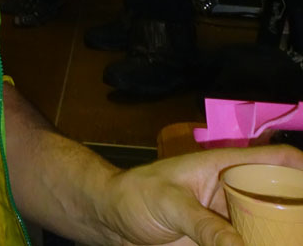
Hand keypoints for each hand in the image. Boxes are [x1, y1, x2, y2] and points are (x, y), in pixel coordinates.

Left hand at [98, 145, 302, 244]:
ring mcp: (228, 219)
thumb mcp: (170, 205)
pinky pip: (247, 243)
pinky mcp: (219, 242)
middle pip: (278, 197)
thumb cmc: (136, 195)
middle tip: (299, 230)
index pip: (271, 159)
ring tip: (289, 238)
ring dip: (280, 234)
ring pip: (267, 227)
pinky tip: (270, 244)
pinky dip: (258, 243)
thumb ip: (205, 226)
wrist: (113, 218)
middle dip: (295, 210)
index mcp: (223, 167)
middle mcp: (232, 192)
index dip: (299, 166)